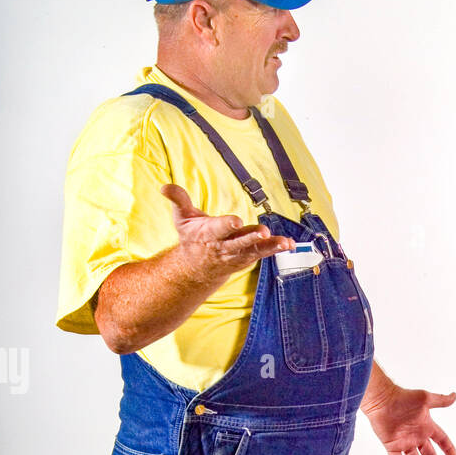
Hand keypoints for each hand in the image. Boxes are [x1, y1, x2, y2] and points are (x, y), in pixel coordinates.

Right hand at [162, 184, 294, 274]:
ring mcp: (238, 254)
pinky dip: (276, 249)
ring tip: (285, 243)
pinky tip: (291, 244)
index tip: (236, 221)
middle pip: (240, 242)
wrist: (198, 268)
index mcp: (209, 234)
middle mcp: (225, 246)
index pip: (219, 229)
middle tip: (263, 232)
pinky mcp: (248, 257)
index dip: (227, 225)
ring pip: (256, 250)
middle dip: (251, 237)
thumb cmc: (192, 238)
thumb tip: (164, 186)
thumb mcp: (182, 218)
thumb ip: (178, 200)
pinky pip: (264, 253)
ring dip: (271, 246)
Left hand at [363, 382, 455, 454]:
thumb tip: (455, 396)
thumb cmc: (403, 398)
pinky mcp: (392, 446)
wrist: (382, 401)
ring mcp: (404, 442)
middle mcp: (417, 436)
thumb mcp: (426, 398)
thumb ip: (441, 401)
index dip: (448, 449)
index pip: (442, 440)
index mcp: (427, 426)